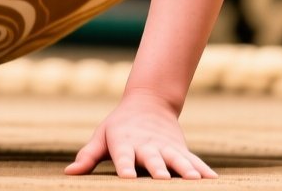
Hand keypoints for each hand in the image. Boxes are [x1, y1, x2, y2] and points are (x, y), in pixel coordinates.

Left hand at [65, 89, 217, 179]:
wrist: (149, 101)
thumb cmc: (119, 125)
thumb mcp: (102, 136)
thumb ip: (88, 156)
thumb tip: (69, 173)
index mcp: (125, 143)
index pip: (123, 157)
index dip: (125, 167)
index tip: (128, 178)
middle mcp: (147, 145)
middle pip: (153, 159)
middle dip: (158, 169)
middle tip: (162, 179)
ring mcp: (166, 147)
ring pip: (177, 159)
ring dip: (185, 170)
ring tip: (194, 180)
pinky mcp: (180, 149)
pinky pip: (193, 160)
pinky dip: (203, 169)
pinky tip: (212, 180)